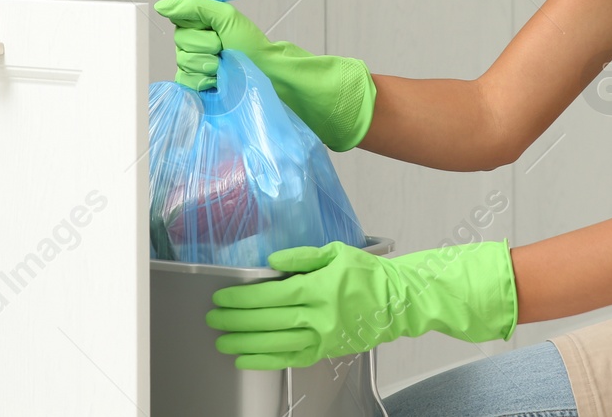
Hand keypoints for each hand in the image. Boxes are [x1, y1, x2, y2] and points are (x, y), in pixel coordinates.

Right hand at [152, 0, 377, 152]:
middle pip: (180, 42)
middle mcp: (195, 45)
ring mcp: (194, 67)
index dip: (196, 26)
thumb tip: (161, 5)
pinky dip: (202, 81)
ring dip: (206, 64)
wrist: (266, 76)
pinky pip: (185, 82)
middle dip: (205, 45)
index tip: (215, 30)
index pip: (179, 21)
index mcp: (201, 26)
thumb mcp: (226, 18)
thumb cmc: (251, 47)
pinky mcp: (196, 89)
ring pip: (182, 62)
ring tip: (224, 67)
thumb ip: (194, 5)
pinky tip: (217, 81)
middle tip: (224, 50)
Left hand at [205, 240, 518, 369]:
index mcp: (319, 287)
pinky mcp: (326, 350)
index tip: (222, 297)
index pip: (270, 295)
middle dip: (236, 320)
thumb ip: (301, 258)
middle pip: (267, 320)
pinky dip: (266, 360)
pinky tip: (247, 358)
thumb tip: (271, 263)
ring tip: (222, 340)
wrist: (398, 301)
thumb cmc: (367, 273)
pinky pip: (290, 358)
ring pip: (275, 343)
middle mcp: (319, 315)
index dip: (242, 298)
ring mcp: (322, 336)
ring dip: (244, 342)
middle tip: (213, 318)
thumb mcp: (336, 252)